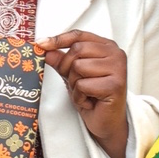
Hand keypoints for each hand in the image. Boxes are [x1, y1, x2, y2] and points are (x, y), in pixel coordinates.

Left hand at [38, 30, 128, 157]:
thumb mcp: (72, 74)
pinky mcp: (115, 85)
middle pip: (77, 50)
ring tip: (85, 93)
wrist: (107, 122)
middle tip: (74, 83)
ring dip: (74, 85)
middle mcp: (115, 53)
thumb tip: (44, 48)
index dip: (58, 39)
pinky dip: (80, 96)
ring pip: (78, 67)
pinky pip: (83, 85)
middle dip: (67, 68)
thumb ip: (60, 59)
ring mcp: (118, 68)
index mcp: (106, 46)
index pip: (79, 35)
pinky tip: (90, 102)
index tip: (41, 44)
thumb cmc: (92, 96)